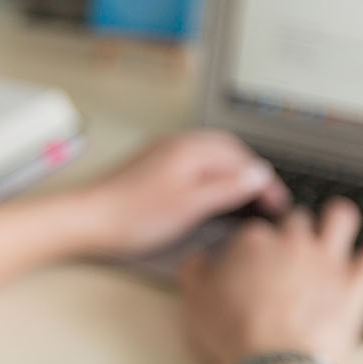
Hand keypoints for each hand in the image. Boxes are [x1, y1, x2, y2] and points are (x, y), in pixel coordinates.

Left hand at [71, 130, 290, 258]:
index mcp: (190, 150)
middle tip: (266, 198)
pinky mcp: (151, 167)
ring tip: (245, 195)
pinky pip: (193, 162)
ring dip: (231, 170)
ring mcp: (162, 154)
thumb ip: (226, 189)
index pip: (242, 159)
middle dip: (250, 171)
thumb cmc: (132, 214)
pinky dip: (211, 174)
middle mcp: (177, 144)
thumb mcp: (190, 206)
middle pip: (228, 150)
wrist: (85, 218)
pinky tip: (209, 193)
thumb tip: (257, 175)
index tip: (277, 204)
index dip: (264, 182)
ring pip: (210, 155)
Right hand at [178, 198, 362, 363]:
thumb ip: (194, 271)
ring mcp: (327, 259)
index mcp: (253, 242)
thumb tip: (198, 259)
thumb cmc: (233, 335)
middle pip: (296, 220)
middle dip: (295, 231)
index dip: (253, 248)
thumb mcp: (195, 301)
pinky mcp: (356, 281)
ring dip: (339, 221)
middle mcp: (292, 241)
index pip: (254, 231)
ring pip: (340, 216)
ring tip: (337, 232)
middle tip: (291, 253)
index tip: (252, 265)